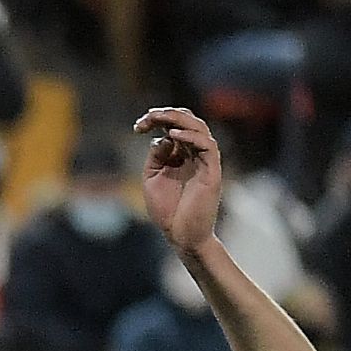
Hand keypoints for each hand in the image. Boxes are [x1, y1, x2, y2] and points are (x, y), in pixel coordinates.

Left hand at [135, 107, 223, 254]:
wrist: (180, 235)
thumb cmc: (167, 210)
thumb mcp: (152, 178)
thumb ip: (156, 156)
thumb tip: (162, 137)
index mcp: (181, 154)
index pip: (174, 126)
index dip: (157, 121)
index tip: (138, 126)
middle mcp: (195, 154)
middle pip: (188, 122)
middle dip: (167, 115)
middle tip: (148, 117)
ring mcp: (205, 161)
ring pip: (200, 128)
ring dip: (179, 120)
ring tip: (159, 118)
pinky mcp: (212, 171)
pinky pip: (207, 146)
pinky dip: (191, 137)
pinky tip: (173, 136)